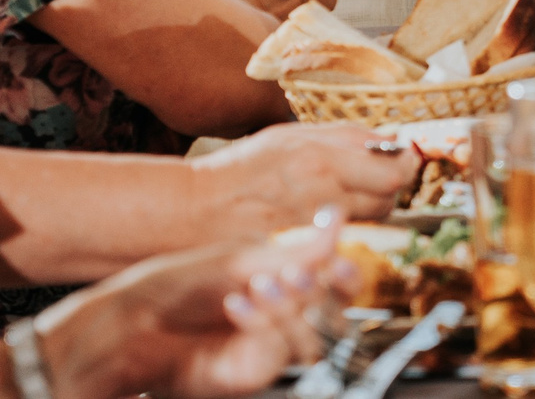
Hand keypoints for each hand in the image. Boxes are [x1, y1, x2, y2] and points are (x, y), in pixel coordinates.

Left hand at [36, 228, 351, 398]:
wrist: (128, 326)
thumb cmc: (173, 287)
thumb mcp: (238, 257)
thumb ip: (294, 248)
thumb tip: (337, 220)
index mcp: (282, 278)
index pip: (336, 279)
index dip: (347, 273)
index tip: (341, 260)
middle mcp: (281, 314)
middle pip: (335, 311)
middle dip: (323, 291)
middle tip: (303, 274)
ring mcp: (268, 345)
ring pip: (314, 335)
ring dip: (293, 306)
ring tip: (259, 285)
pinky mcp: (252, 372)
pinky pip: (280, 352)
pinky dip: (264, 325)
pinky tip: (238, 306)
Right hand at [189, 124, 420, 237]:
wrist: (193, 210)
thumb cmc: (240, 169)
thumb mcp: (290, 137)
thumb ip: (343, 137)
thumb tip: (389, 139)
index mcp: (321, 159)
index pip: (393, 170)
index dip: (406, 165)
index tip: (405, 159)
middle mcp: (322, 194)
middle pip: (389, 198)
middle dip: (392, 187)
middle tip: (379, 178)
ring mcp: (313, 227)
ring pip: (372, 221)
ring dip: (372, 208)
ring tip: (350, 197)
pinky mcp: (303, 252)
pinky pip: (346, 240)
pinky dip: (349, 231)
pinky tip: (331, 221)